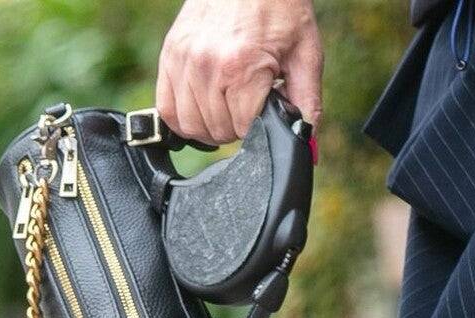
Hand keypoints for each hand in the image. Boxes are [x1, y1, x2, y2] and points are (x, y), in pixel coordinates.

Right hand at [156, 0, 322, 144]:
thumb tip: (306, 147)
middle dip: (236, 126)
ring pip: (191, 126)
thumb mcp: (305, 54)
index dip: (258, 127)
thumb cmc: (279, 7)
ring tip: (227, 103)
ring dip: (210, 124)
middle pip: (217, 131)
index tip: (264, 106)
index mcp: (242, 68)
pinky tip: (202, 106)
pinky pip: (167, 109)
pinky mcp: (170, 55)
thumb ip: (307, 104)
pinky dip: (184, 117)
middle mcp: (207, 66)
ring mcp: (184, 60)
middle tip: (248, 100)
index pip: (244, 130)